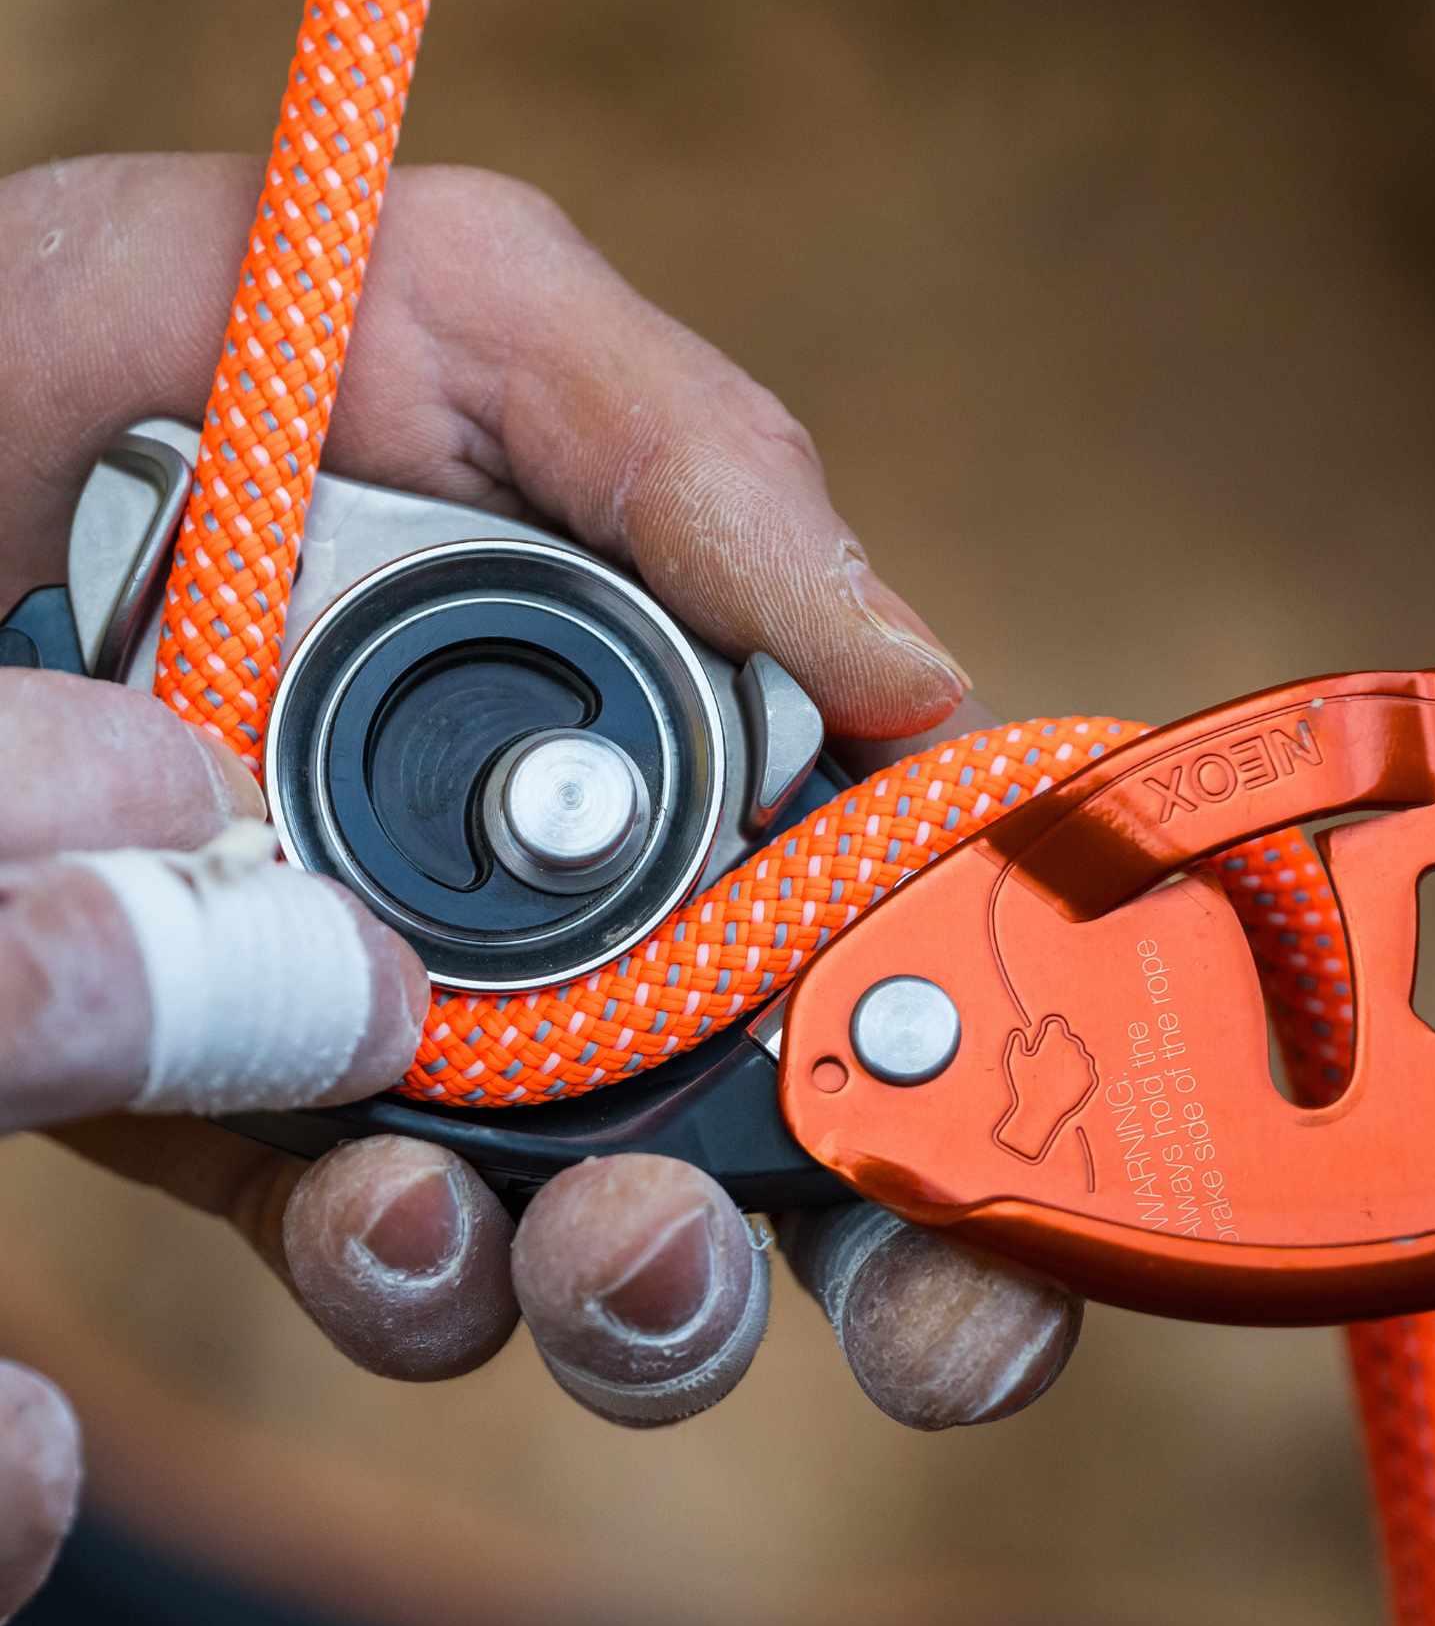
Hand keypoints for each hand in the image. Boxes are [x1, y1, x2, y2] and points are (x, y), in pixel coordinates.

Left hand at [1, 152, 1081, 1466]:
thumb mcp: (476, 321)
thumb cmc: (198, 350)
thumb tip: (926, 682)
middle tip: (909, 1304)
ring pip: (607, 1267)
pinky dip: (413, 1276)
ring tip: (614, 1240)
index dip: (1013, 1078)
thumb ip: (705, 472)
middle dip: (897, 1279)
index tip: (1045, 1162)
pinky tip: (378, 1199)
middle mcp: (605, 935)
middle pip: (815, 1172)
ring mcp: (439, 1053)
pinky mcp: (265, 1123)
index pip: (919, 950)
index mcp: (709, 763)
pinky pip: (381, 1267)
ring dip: (650, 1301)